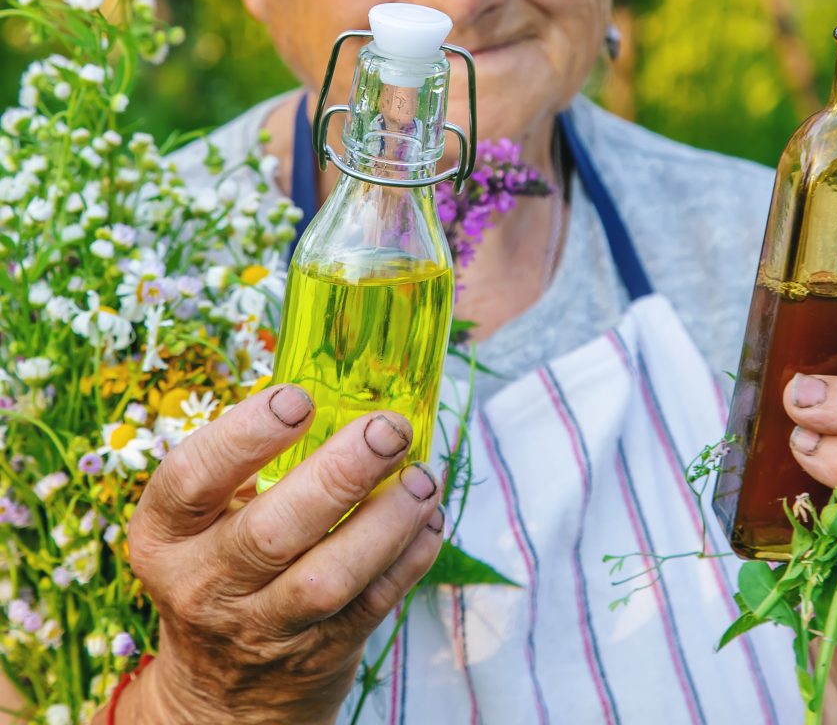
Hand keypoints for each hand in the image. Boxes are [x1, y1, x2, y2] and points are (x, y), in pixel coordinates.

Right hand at [119, 386, 443, 724]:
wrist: (222, 692)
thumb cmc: (222, 566)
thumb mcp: (205, 518)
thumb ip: (250, 461)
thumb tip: (338, 384)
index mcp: (166, 534)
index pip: (192, 478)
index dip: (246, 434)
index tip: (299, 398)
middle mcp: (205, 584)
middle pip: (271, 531)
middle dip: (340, 472)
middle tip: (388, 430)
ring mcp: (262, 627)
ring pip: (329, 576)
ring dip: (388, 519)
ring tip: (422, 476)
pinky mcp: (319, 654)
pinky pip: (373, 603)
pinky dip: (410, 556)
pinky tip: (430, 517)